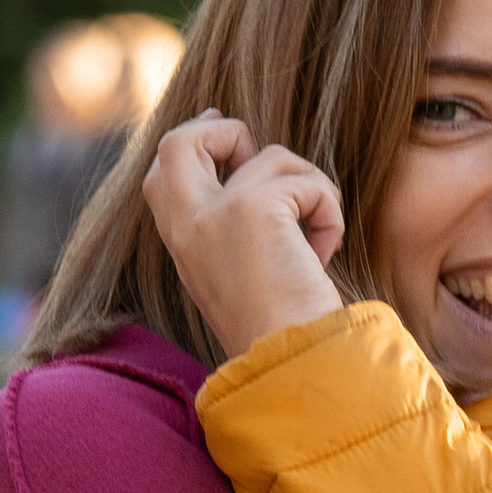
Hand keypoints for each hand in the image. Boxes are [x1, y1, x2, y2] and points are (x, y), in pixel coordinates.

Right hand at [145, 115, 346, 359]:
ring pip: (273, 156)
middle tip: (270, 173)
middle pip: (178, 140)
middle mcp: (185, 225)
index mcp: (181, 242)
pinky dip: (329, 213)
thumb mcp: (242, 271)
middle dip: (227, 132)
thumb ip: (232, 224)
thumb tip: (248, 165)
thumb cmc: (282, 331)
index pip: (162, 167)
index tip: (224, 124)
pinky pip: (307, 182)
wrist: (291, 368)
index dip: (196, 137)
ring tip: (312, 247)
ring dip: (310, 192)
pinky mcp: (253, 211)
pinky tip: (321, 257)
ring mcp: (213, 214)